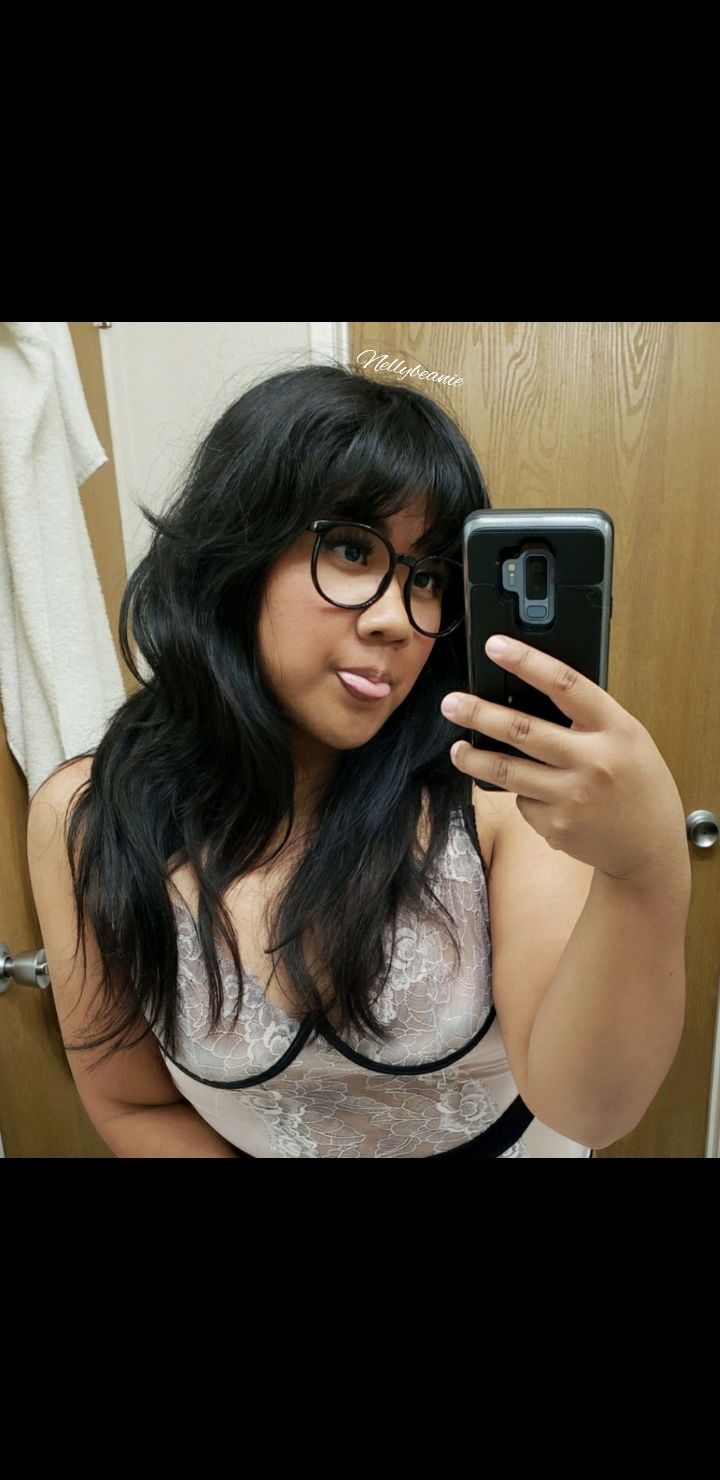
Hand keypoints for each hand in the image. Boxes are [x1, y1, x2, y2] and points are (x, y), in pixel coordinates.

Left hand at [441, 635, 687, 884]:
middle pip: (522, 730)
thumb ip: (589, 720)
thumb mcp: (627, 740)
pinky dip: (523, 794)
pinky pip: (523, 801)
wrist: (648, 848)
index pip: (566, 685)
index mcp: (616, 730)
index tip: (496, 646)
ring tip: (458, 749)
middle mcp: (593, 761)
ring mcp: (571, 797)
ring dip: (474, 759)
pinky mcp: (554, 827)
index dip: (527, 662)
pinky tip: (541, 797)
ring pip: (507, 771)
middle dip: (479, 714)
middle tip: (451, 703)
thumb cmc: (637, 785)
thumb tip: (530, 695)